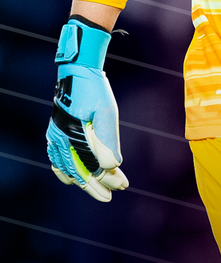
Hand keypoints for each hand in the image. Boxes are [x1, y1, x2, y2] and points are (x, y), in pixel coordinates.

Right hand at [46, 18, 127, 201]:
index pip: (92, 167)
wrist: (77, 70)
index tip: (123, 185)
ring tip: (98, 189)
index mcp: (73, 135)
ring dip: (84, 180)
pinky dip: (65, 173)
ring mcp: (55, 137)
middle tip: (114, 193)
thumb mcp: (107, 112)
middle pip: (79, 172)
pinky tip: (74, 178)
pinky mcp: (54, 133)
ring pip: (67, 169)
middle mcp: (60, 139)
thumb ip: (108, 139)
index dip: (108, 178)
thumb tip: (112, 165)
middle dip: (98, 184)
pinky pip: (56, 161)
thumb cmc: (94, 89)